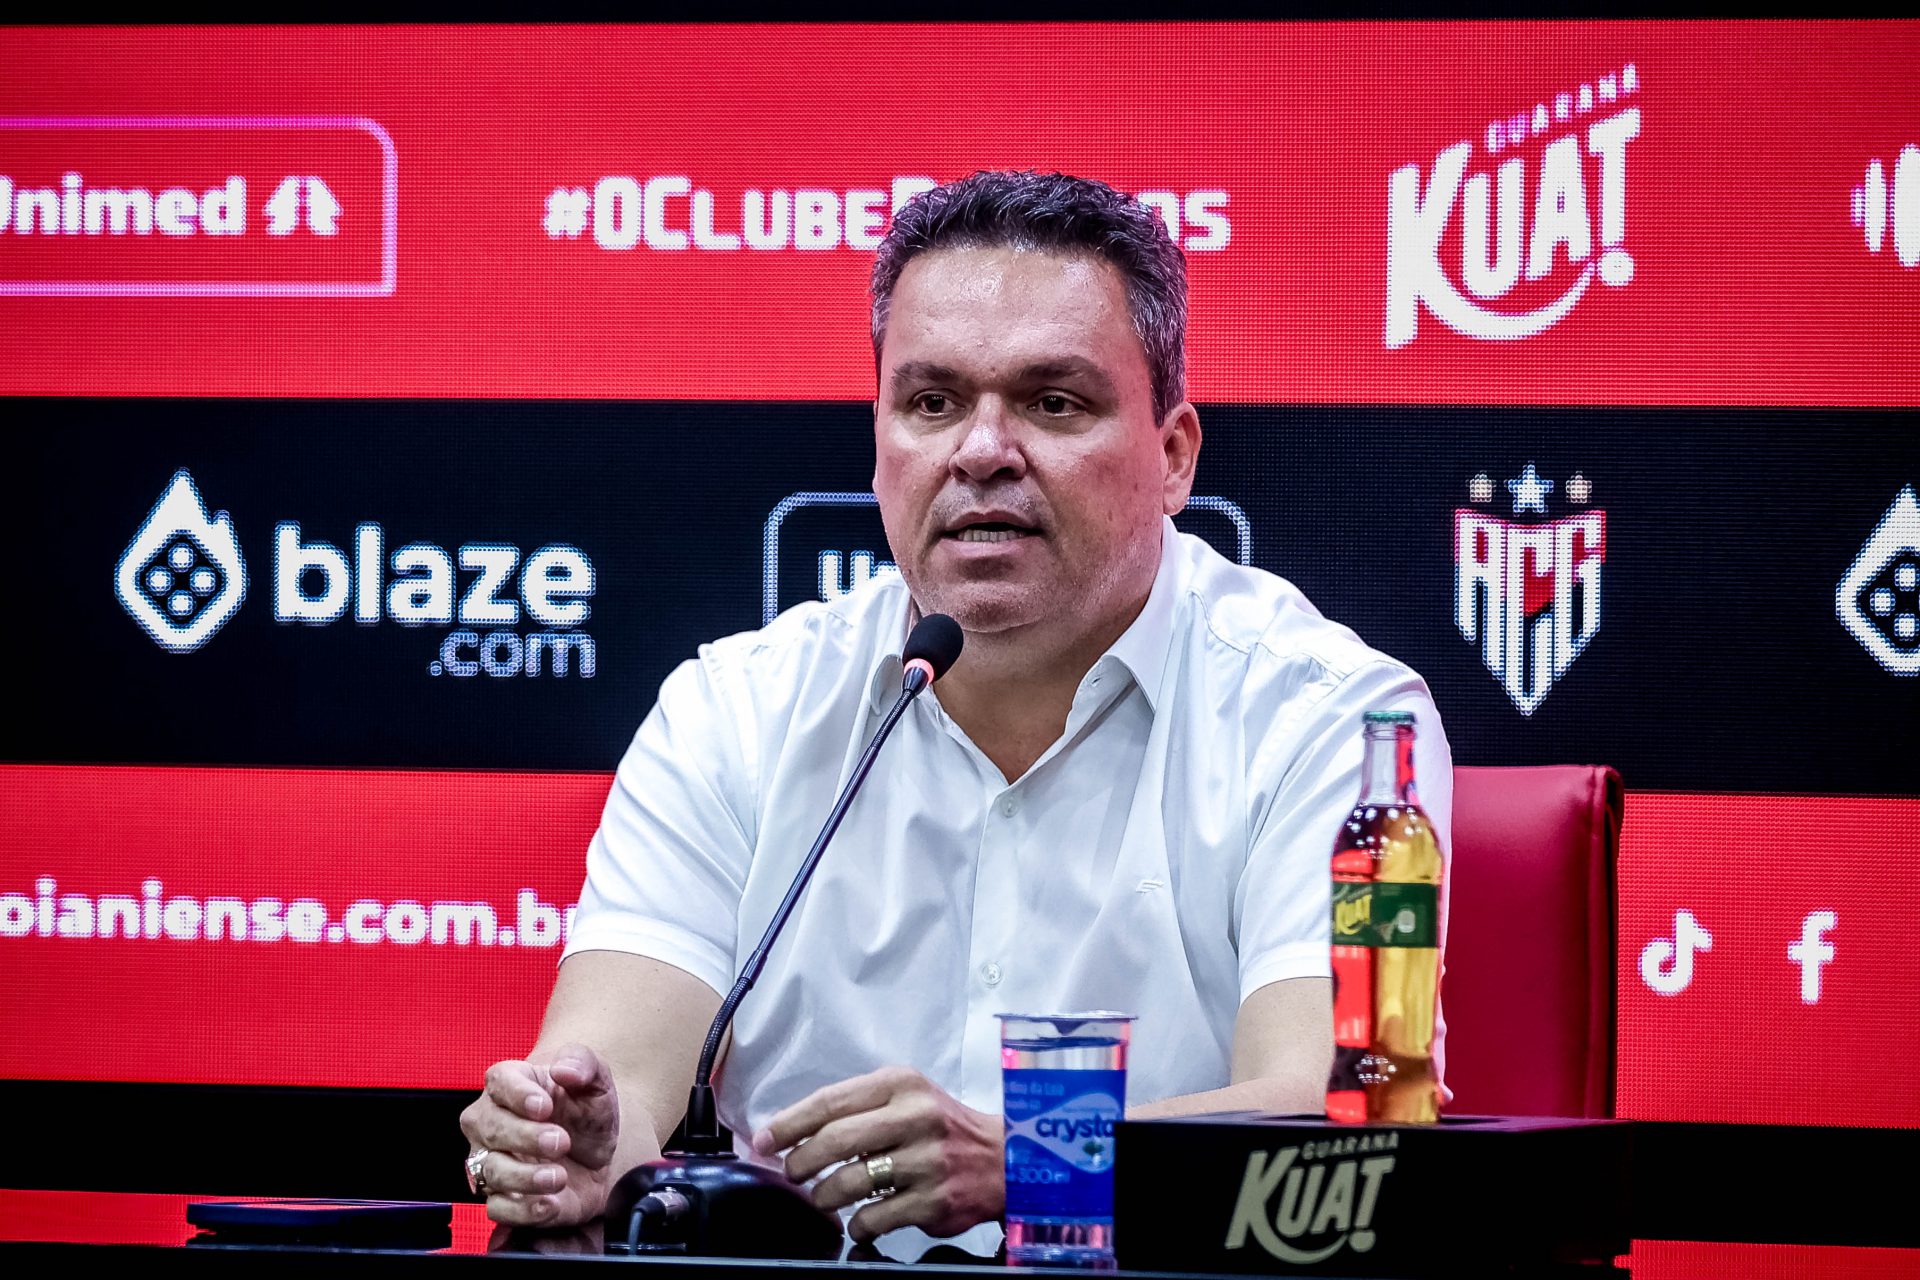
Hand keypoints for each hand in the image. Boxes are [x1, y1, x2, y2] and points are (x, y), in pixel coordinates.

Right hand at [459, 1044, 620, 1226]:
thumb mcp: (596, 1080)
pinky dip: (522, 1210)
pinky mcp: (502, 1198)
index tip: (545, 1106)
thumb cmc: (586, 1110)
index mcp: (509, 1084)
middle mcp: (490, 1123)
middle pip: (489, 1128)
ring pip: (490, 1171)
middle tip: (561, 1142)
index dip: (518, 1094)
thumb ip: (583, 1064)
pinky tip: (549, 1204)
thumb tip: (564, 1069)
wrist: (599, 1152)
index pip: (499, 1081)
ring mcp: (491, 1162)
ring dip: (524, 1177)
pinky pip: (497, 1208)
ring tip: (559, 1176)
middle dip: (524, 1137)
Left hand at [751, 1065, 1003, 1243]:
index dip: (790, 1123)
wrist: (1007, 1159)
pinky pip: (875, 1218)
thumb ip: (860, 1108)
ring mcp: (927, 1161)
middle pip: (834, 1140)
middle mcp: (916, 1117)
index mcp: (902, 1085)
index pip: (831, 1100)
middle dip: (800, 1161)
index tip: (765, 1140)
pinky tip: (859, 1221)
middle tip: (791, 1173)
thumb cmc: (944, 1127)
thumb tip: (795, 1132)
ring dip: (824, 1196)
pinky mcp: (934, 1201)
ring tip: (823, 1198)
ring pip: (850, 1183)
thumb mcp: (909, 1097)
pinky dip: (857, 1225)